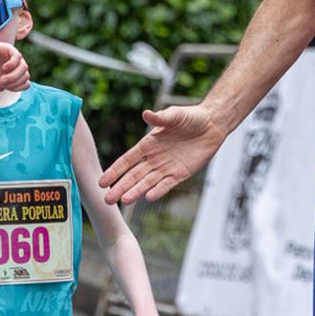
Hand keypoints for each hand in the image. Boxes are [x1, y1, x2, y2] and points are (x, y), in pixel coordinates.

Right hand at [0, 37, 29, 90]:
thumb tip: (7, 84)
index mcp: (15, 74)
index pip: (25, 83)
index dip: (18, 88)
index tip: (6, 87)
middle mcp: (17, 66)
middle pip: (26, 76)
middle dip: (14, 83)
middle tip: (1, 82)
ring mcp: (13, 57)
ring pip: (24, 67)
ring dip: (14, 76)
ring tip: (2, 78)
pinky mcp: (9, 48)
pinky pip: (18, 57)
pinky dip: (13, 65)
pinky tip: (4, 68)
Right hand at [100, 105, 225, 204]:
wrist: (212, 124)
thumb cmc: (190, 116)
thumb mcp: (174, 115)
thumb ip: (160, 118)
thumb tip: (146, 114)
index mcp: (148, 145)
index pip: (127, 160)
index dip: (115, 171)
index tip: (102, 181)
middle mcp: (154, 158)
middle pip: (134, 175)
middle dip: (121, 187)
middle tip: (107, 199)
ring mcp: (166, 167)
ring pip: (148, 182)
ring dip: (136, 191)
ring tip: (124, 201)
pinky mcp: (181, 174)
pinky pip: (167, 184)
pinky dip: (158, 191)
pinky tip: (148, 197)